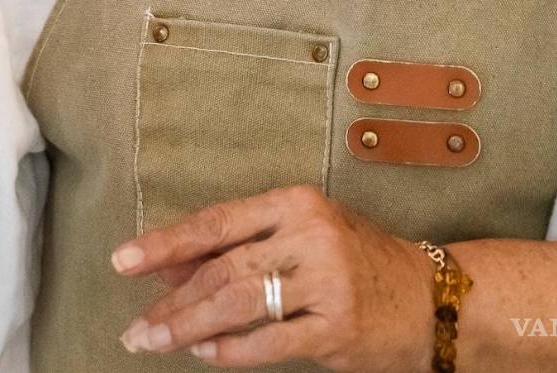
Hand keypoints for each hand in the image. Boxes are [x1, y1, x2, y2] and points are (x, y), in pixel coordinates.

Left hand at [112, 185, 433, 369]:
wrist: (433, 299)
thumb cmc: (356, 261)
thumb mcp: (300, 236)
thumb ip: (239, 247)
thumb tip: (166, 267)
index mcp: (294, 203)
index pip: (215, 223)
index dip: (164, 244)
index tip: (123, 262)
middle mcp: (309, 236)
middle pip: (221, 269)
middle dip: (171, 301)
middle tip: (136, 326)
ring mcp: (326, 282)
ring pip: (238, 305)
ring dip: (189, 327)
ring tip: (155, 341)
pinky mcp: (338, 327)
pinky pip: (269, 342)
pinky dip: (231, 351)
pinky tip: (205, 353)